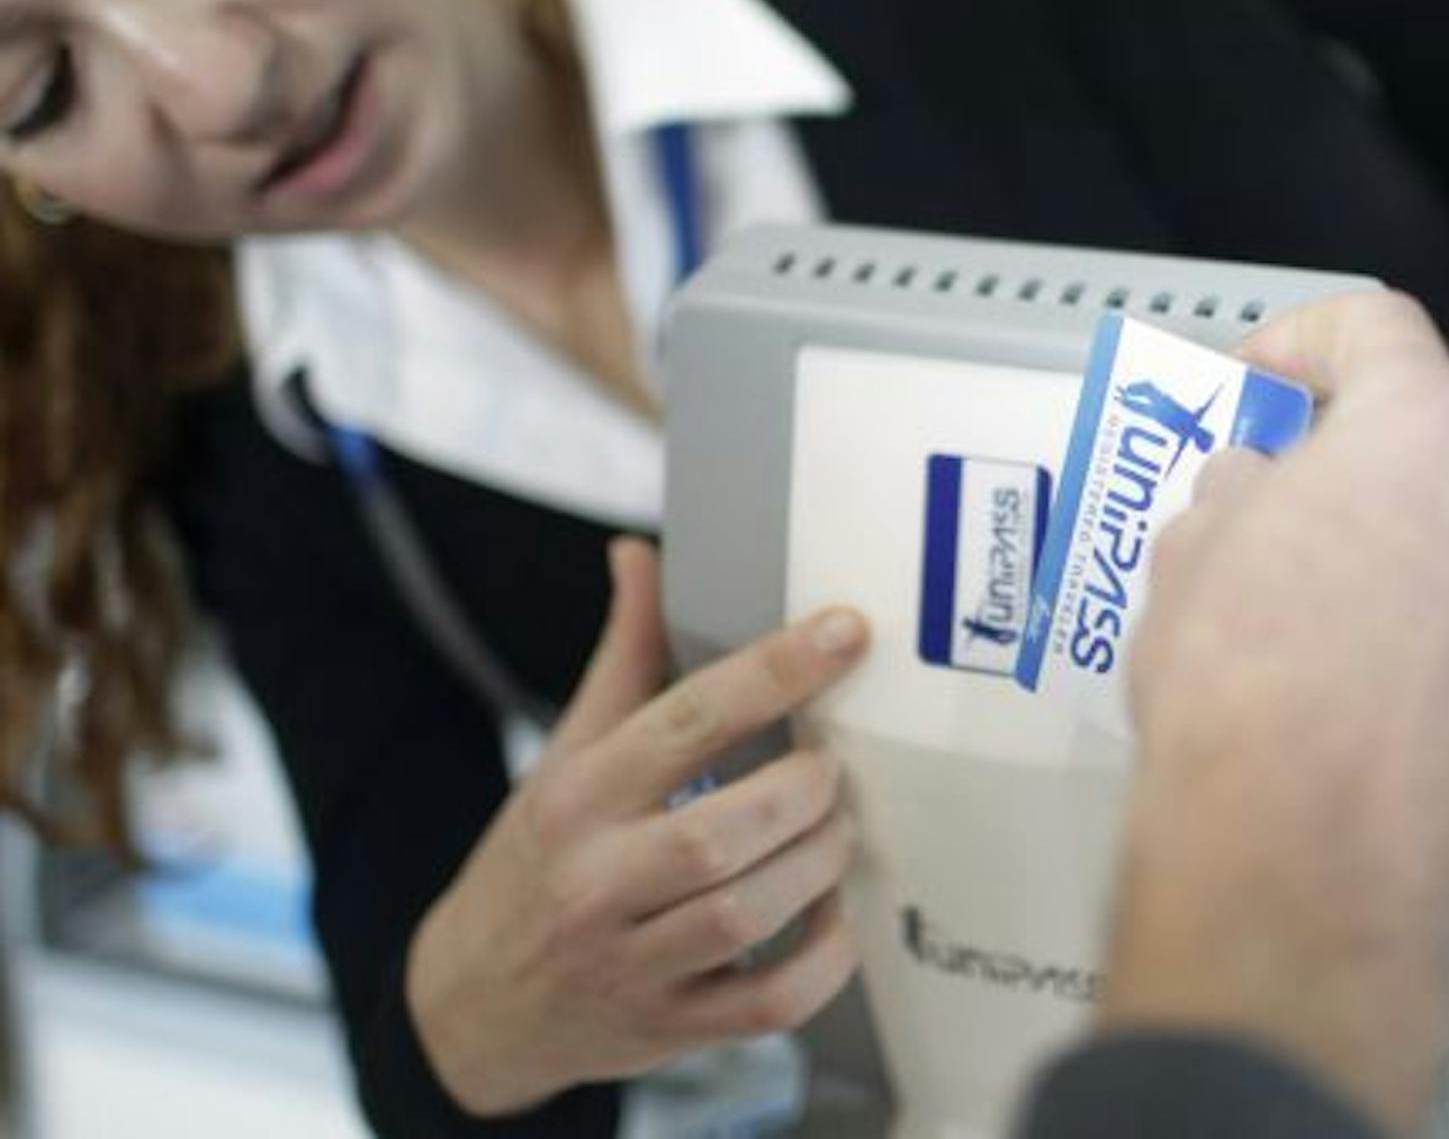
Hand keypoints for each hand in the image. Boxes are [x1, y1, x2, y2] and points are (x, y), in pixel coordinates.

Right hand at [407, 540, 866, 1116]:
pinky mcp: (668, 1027)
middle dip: (806, 789)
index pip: (686, 720)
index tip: (846, 631)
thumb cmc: (539, 857)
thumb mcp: (569, 754)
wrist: (472, 1004)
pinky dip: (823, 962)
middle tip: (834, 766)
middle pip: (723, 829)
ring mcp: (631, 961)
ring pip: (748, 913)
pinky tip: (834, 917)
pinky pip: (769, 1004)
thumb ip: (623, 655)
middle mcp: (597, 880)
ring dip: (819, 864)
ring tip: (837, 830)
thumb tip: (637, 551)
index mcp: (578, 796)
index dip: (775, 671)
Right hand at [1104, 291, 1448, 1134]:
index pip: (1375, 325)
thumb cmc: (1239, 683)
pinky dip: (1431, 646)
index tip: (1253, 386)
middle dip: (1350, 463)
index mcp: (1427, 431)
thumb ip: (1241, 489)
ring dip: (1396, 556)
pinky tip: (1360, 703)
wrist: (1306, 867)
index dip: (1299, 339)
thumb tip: (1261, 492)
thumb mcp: (1192, 550)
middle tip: (1270, 509)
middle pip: (1429, 443)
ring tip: (1312, 622)